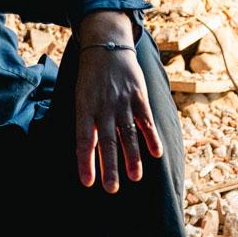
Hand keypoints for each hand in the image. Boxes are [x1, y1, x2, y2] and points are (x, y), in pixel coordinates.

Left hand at [74, 45, 162, 191]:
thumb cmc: (91, 78)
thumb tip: (90, 151)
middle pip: (107, 142)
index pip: (84, 140)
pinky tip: (156, 154)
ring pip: (128, 134)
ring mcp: (122, 102)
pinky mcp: (139, 96)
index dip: (86, 162)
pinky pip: (146, 121)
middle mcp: (103, 107)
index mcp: (84, 108)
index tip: (88, 183)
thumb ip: (88, 121)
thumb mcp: (82, 97)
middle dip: (109, 167)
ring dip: (132, 158)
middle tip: (112, 189)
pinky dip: (151, 138)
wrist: (107, 46)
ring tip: (135, 177)